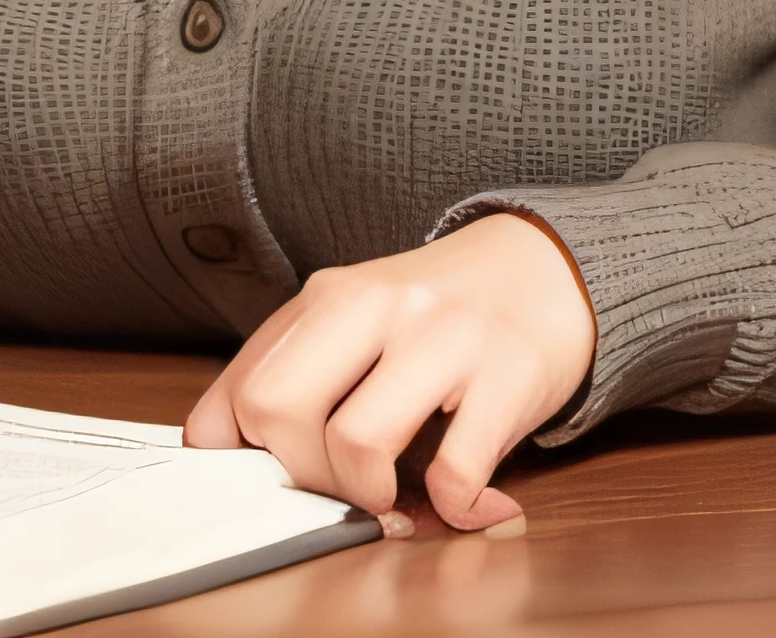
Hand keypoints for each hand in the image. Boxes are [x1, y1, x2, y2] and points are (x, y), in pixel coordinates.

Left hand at [184, 213, 592, 534]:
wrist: (545, 268)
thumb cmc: (437, 313)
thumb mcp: (355, 321)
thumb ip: (296, 373)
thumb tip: (229, 458)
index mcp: (328, 297)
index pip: (236, 395)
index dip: (245, 461)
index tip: (277, 482)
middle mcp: (377, 305)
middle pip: (275, 411)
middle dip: (301, 477)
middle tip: (339, 488)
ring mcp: (443, 336)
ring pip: (357, 444)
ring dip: (370, 497)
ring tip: (396, 496)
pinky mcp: (508, 373)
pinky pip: (455, 472)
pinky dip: (454, 507)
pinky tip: (464, 499)